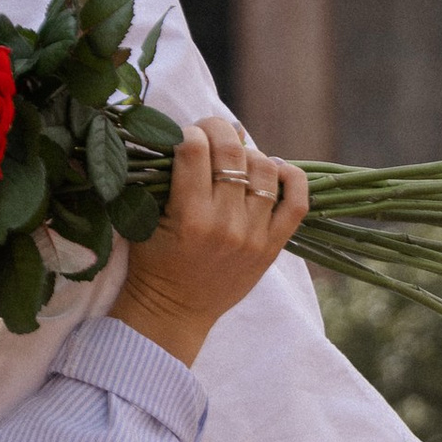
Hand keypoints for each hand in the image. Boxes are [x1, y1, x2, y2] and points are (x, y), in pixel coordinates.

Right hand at [116, 123, 307, 369]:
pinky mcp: (273, 247)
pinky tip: (274, 168)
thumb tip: (192, 134)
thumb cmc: (152, 263)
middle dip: (217, 130)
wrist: (175, 311)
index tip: (183, 137)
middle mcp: (226, 224)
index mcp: (189, 217)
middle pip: (231, 152)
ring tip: (234, 158)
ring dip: (247, 153)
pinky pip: (298, 203)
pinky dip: (291, 177)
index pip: (195, 149)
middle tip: (208, 132)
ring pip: (264, 169)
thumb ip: (162, 179)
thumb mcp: (143, 219)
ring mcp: (254, 236)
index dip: (188, 132)